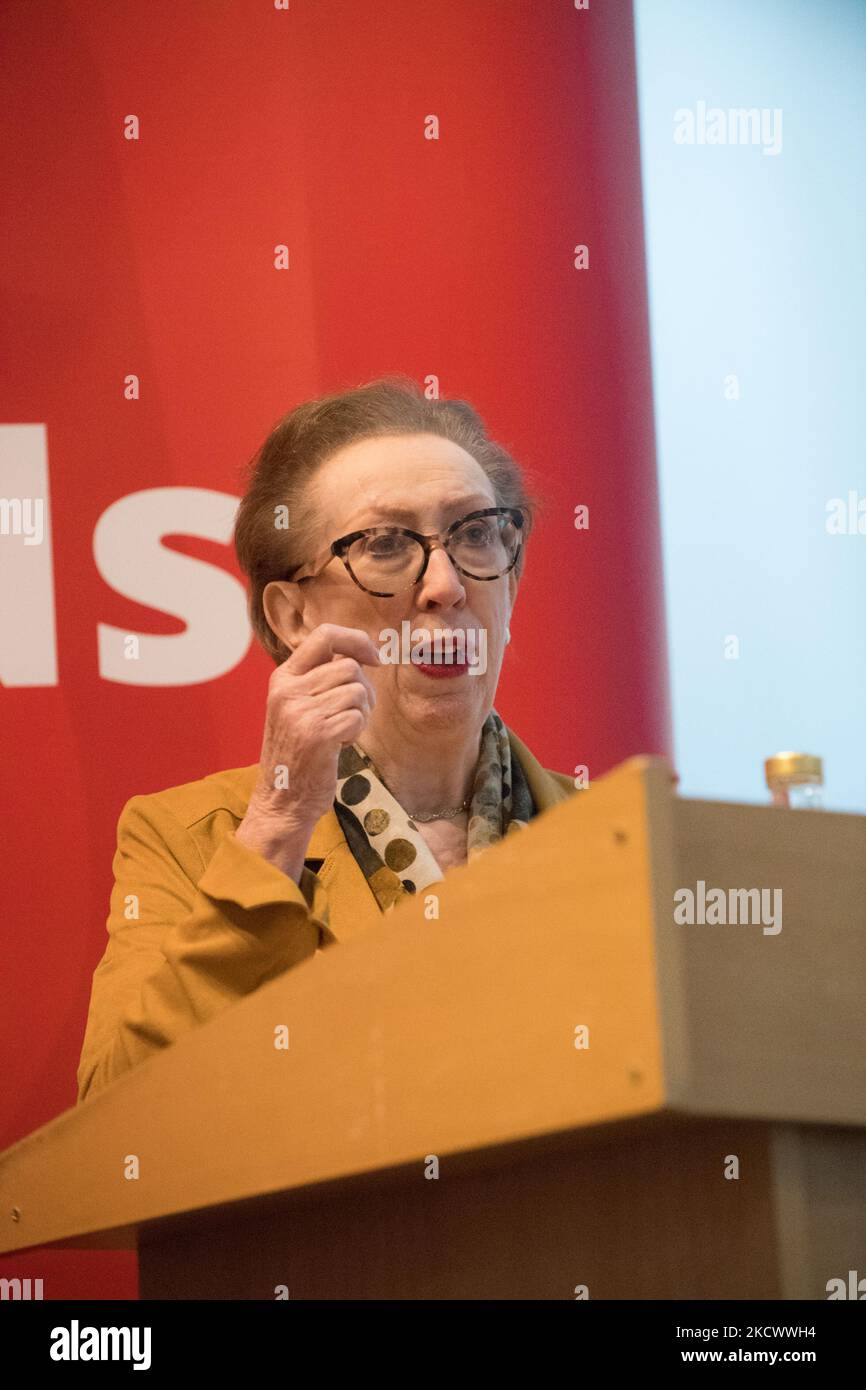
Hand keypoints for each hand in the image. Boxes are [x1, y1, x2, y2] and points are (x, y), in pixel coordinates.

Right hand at [236, 624, 380, 874]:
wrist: (282, 800)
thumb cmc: (299, 752)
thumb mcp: (298, 706)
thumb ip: (320, 679)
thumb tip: (364, 653)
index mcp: (282, 677)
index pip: (324, 635)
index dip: (357, 640)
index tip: (374, 658)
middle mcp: (287, 690)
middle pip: (349, 667)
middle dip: (364, 690)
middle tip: (354, 714)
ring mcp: (300, 712)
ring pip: (357, 691)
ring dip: (362, 712)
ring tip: (344, 731)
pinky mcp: (316, 734)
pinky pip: (357, 716)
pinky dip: (357, 730)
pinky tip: (341, 744)